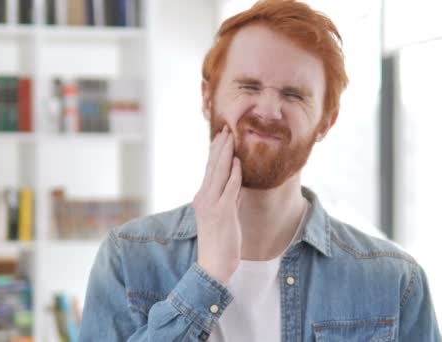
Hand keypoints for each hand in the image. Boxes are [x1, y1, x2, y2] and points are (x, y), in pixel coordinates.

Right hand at [193, 125, 241, 284]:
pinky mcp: (222, 213)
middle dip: (219, 146)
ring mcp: (212, 205)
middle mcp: (204, 198)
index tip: (221, 136)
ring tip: (230, 137)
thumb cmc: (220, 242)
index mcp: (203, 197)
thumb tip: (237, 181)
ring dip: (225, 154)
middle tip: (225, 128)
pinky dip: (234, 174)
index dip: (215, 151)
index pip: (209, 169)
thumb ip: (230, 197)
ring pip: (218, 173)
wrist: (213, 264)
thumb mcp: (225, 215)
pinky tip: (238, 162)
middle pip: (212, 167)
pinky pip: (229, 189)